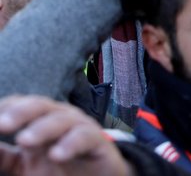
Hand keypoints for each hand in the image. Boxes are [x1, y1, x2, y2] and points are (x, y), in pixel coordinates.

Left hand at [0, 96, 132, 175]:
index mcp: (37, 119)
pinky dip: (71, 144)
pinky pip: (85, 137)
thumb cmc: (56, 169)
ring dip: (42, 128)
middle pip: (38, 105)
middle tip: (2, 124)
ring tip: (24, 141)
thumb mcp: (22, 165)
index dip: (3, 108)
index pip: (17, 104)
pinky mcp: (97, 141)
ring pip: (61, 119)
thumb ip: (2, 156)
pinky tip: (57, 155)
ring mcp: (79, 127)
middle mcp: (58, 117)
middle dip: (19, 112)